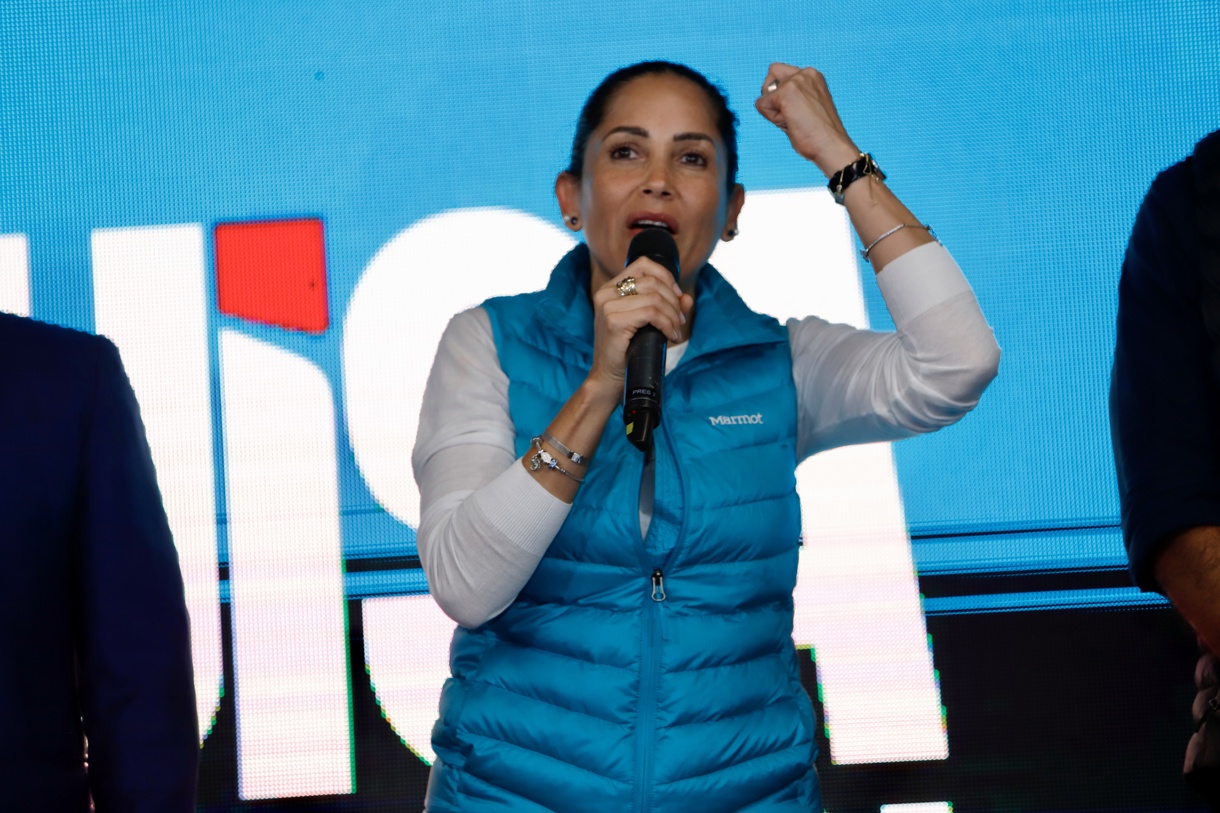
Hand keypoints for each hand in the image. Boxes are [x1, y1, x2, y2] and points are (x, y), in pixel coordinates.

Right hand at [585, 257, 692, 403]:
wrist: (609, 378)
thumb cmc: (626, 351)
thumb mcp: (647, 324)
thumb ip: (666, 308)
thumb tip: (687, 298)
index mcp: (609, 289)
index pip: (643, 264)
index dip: (666, 276)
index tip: (677, 297)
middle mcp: (605, 293)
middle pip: (652, 281)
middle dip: (674, 300)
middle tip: (680, 321)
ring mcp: (608, 306)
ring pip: (655, 298)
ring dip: (673, 315)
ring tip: (676, 330)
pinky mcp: (614, 321)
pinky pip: (652, 313)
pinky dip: (667, 324)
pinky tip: (671, 335)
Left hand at [755, 63, 860, 177]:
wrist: (830, 145)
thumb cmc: (819, 133)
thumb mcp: (806, 106)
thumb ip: (791, 96)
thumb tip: (766, 97)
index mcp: (812, 76)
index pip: (780, 73)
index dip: (780, 94)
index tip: (797, 110)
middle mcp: (805, 73)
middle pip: (770, 78)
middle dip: (775, 100)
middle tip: (794, 116)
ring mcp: (796, 81)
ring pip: (766, 93)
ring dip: (774, 111)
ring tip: (794, 121)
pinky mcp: (786, 93)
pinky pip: (762, 104)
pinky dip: (772, 118)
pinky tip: (791, 124)